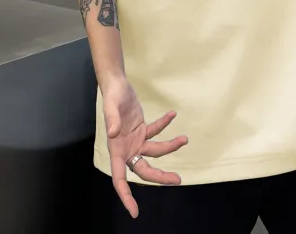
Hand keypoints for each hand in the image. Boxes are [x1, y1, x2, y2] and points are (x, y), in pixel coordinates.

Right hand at [102, 78, 187, 218]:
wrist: (116, 84)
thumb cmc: (112, 96)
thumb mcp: (110, 106)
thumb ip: (111, 120)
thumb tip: (113, 134)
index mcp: (116, 149)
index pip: (119, 178)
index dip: (126, 195)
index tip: (134, 211)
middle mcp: (126, 149)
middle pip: (144, 169)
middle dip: (160, 176)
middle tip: (178, 179)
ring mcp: (135, 140)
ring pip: (155, 151)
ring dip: (170, 147)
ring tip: (184, 139)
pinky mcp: (142, 130)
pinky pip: (155, 131)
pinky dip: (164, 124)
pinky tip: (172, 115)